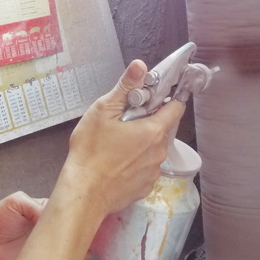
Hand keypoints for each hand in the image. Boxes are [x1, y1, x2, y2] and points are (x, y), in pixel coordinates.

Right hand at [61, 60, 185, 215]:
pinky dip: (136, 162)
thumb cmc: (90, 152)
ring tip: (118, 142)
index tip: (155, 96)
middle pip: (164, 128)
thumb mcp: (103, 111)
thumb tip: (139, 66)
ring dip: (142, 142)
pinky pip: (146, 168)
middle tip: (125, 119)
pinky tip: (117, 161)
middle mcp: (159, 153)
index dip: (167, 98)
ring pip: (154, 149)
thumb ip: (125, 87)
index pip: (176, 108)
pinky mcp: (144, 187)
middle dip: (149, 120)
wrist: (83, 192)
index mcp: (153, 131)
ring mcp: (153, 172)